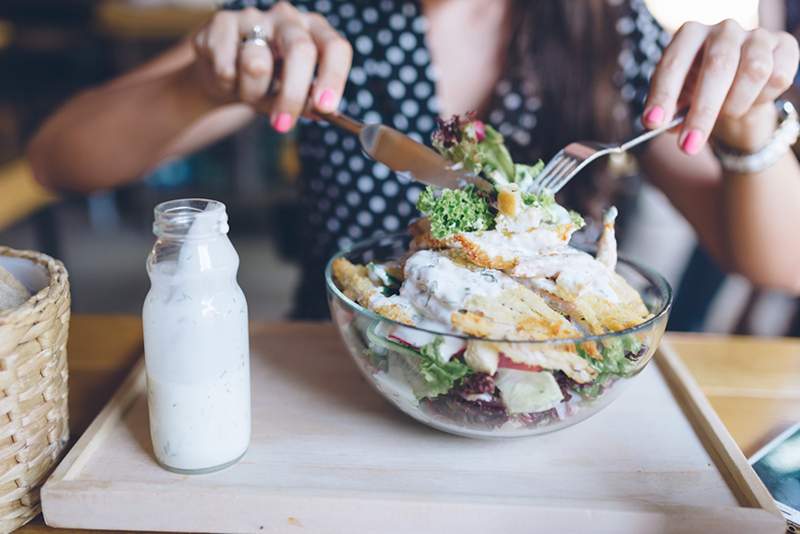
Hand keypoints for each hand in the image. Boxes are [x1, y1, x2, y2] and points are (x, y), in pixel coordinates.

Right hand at [191, 2, 352, 131]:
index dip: (333, 77)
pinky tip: (228, 80)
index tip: (325, 107)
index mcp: (314, 31)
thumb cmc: (266, 84)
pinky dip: (227, 85)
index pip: (335, 47)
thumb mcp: (292, 96)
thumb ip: (308, 103)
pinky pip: (226, 67)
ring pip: (257, 64)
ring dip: (252, 93)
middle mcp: (287, 18)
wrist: (223, 75)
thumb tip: (320, 112)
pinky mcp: (222, 22)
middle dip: (293, 93)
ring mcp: (254, 16)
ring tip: (248, 93)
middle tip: (284, 123)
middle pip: (300, 49)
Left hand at [643, 19, 798, 153]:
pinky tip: (752, 100)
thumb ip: (668, 110)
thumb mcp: (678, 101)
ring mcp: (756, 36)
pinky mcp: (784, 46)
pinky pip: (778, 78)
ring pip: (753, 72)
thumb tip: (661, 124)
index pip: (674, 62)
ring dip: (736, 105)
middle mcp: (723, 30)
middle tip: (688, 146)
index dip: (663, 94)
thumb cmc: (700, 93)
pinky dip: (762, 99)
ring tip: (728, 114)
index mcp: (689, 36)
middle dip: (702, 111)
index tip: (653, 122)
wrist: (739, 92)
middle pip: (717, 66)